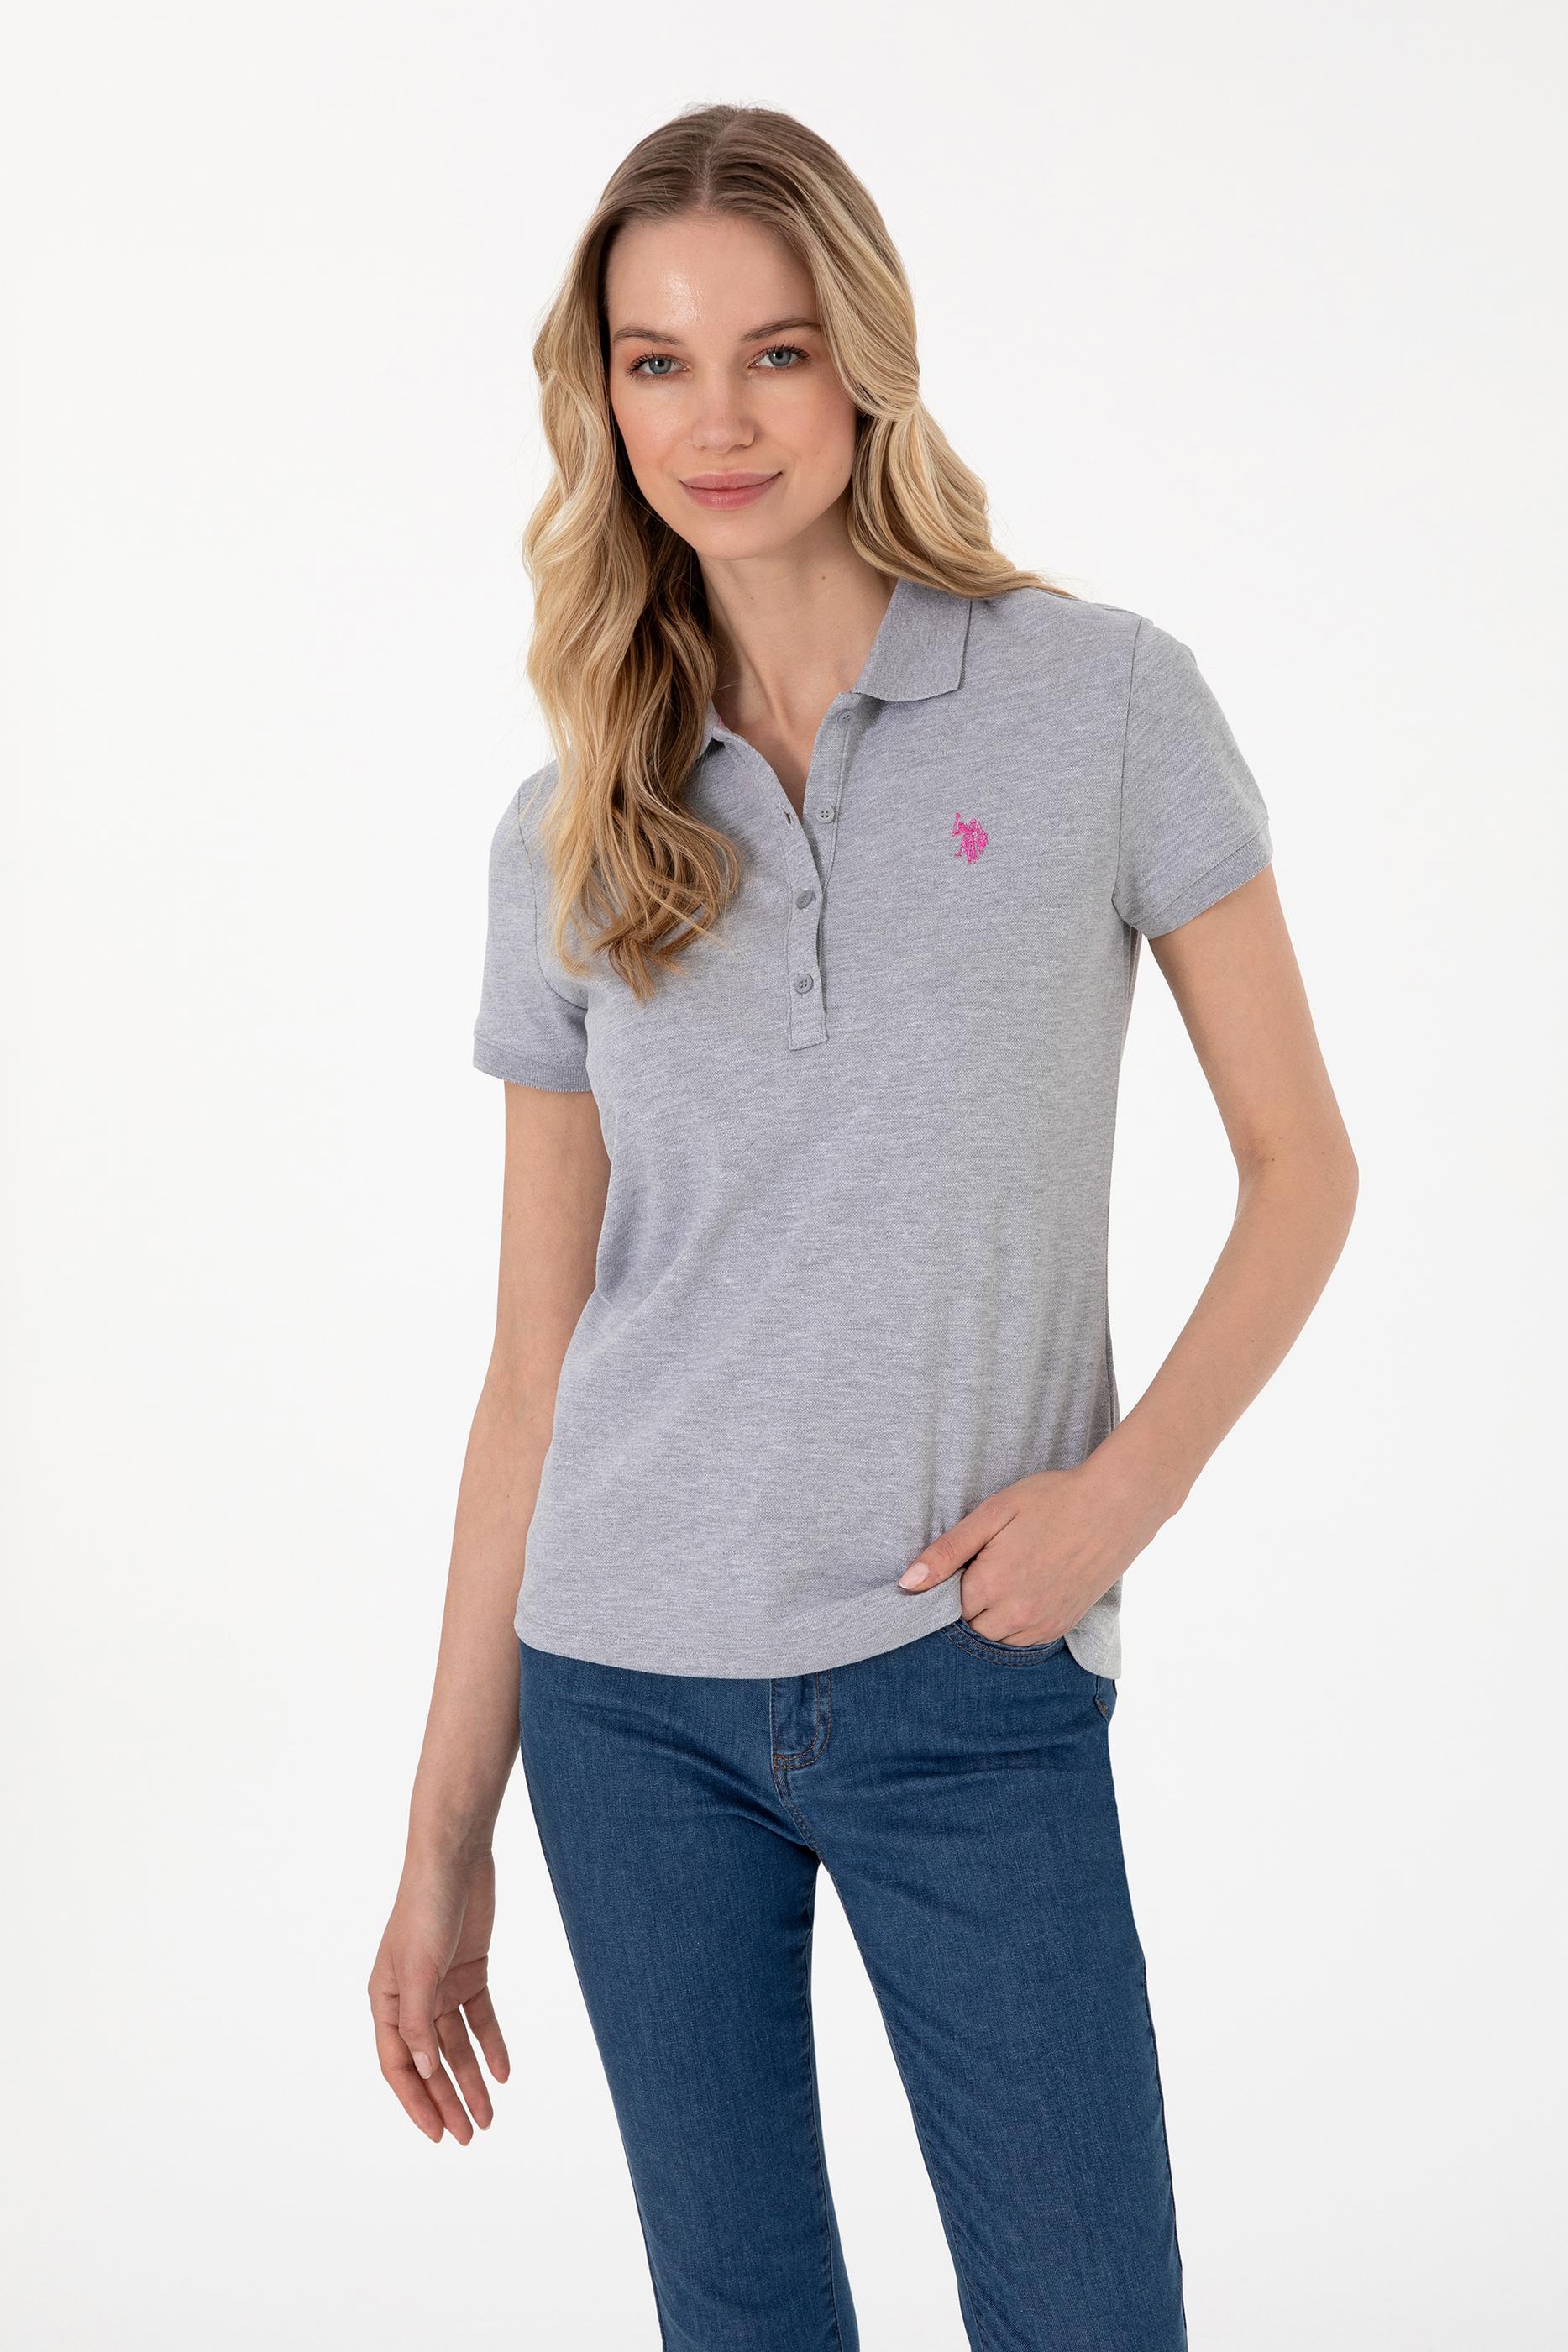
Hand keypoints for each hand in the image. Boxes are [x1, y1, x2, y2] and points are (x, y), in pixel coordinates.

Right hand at [368, 1847, 509, 2142]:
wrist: (455, 1857)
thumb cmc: (426, 1906)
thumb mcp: (419, 1967)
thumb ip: (419, 2021)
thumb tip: (426, 2070)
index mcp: (385, 1999)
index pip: (398, 2064)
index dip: (416, 2102)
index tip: (436, 2136)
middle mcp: (411, 1997)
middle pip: (430, 2061)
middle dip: (447, 2100)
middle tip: (469, 2137)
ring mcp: (441, 1985)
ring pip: (456, 2045)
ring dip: (471, 2079)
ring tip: (489, 2116)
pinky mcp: (470, 1971)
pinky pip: (480, 2018)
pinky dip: (491, 2043)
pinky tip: (504, 2072)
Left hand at [896, 1456, 1172, 1644]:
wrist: (1115, 1506)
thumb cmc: (1052, 1501)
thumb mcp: (992, 1514)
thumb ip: (947, 1551)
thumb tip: (907, 1583)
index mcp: (990, 1585)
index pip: (947, 1606)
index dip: (954, 1581)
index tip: (971, 1558)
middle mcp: (1015, 1614)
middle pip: (970, 1626)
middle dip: (971, 1602)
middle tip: (992, 1563)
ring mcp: (1042, 1624)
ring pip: (997, 1637)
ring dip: (994, 1615)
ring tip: (1013, 1574)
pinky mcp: (1062, 1625)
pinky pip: (1025, 1640)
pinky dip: (1018, 1622)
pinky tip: (1029, 1588)